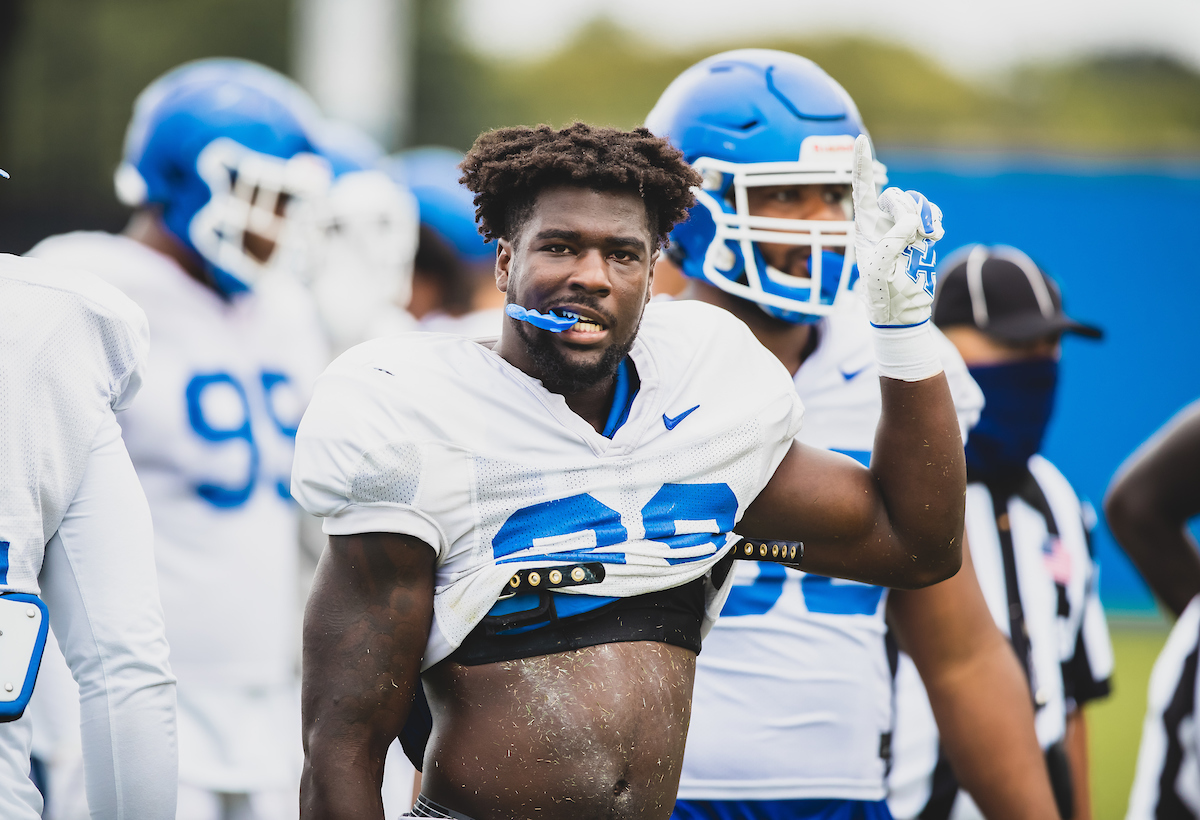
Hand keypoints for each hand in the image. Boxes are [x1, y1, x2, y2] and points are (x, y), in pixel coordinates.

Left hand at [852, 135, 943, 327]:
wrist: (902, 313)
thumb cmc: (883, 294)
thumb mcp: (882, 267)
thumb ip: (894, 238)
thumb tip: (911, 219)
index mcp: (863, 227)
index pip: (862, 189)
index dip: (861, 164)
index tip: (858, 139)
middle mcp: (881, 223)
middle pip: (896, 195)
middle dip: (907, 210)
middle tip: (911, 236)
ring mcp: (901, 228)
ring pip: (916, 203)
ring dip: (924, 217)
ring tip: (924, 240)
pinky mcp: (919, 235)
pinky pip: (930, 214)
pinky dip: (935, 222)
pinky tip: (934, 237)